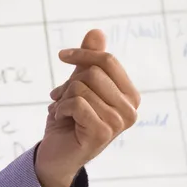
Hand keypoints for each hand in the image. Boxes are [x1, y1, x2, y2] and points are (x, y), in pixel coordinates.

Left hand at [34, 29, 139, 186]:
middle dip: (70, 83)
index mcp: (130, 95)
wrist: (57, 155)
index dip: (83, 54)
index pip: (108, 60)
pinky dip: (60, 109)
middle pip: (93, 73)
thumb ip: (89, 61)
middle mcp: (130, 110)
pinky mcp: (103, 133)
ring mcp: (119, 123)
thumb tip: (96, 31)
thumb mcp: (79, 84)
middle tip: (63, 99)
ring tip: (63, 112)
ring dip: (63, 98)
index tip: (62, 55)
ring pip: (81, 88)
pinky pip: (76, 103)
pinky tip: (61, 120)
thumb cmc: (70, 119)